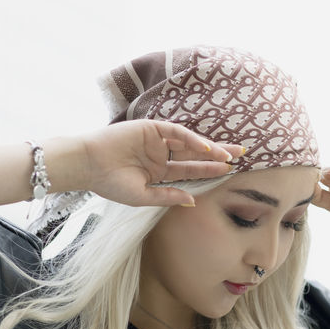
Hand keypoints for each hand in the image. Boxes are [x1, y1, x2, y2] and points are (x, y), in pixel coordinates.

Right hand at [78, 120, 243, 207]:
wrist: (88, 165)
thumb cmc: (109, 183)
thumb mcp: (142, 196)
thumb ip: (167, 196)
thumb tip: (193, 200)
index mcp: (158, 172)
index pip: (190, 171)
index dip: (210, 171)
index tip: (230, 172)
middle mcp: (160, 155)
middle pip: (195, 155)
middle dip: (217, 155)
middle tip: (241, 156)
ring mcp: (156, 140)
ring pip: (189, 143)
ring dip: (209, 148)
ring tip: (230, 153)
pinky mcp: (150, 128)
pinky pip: (175, 133)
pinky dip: (190, 139)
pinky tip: (205, 147)